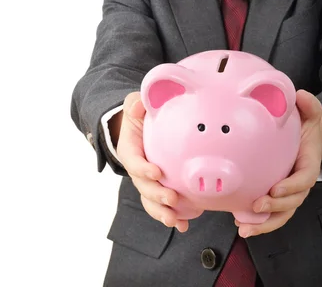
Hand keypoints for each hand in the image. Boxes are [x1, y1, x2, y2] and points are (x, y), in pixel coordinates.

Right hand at [115, 91, 188, 232]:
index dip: (143, 169)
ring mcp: (147, 180)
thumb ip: (135, 104)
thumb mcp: (135, 104)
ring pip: (151, 201)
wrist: (142, 126)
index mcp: (130, 150)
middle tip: (172, 199)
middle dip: (156, 195)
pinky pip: (162, 205)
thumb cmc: (140, 114)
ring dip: (161, 212)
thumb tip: (137, 105)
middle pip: (143, 186)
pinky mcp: (158, 187)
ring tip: (175, 220)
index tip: (156, 172)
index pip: (134, 161)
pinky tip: (184, 224)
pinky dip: (173, 216)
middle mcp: (137, 168)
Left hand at [236, 89, 321, 237]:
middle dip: (275, 208)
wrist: (304, 137)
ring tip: (244, 228)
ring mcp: (289, 193)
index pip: (304, 179)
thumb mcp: (310, 113)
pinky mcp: (277, 197)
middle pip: (292, 202)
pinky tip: (240, 224)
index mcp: (309, 164)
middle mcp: (300, 183)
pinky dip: (257, 222)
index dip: (291, 187)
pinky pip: (270, 214)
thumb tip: (302, 95)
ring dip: (264, 224)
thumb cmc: (304, 126)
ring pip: (281, 214)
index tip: (275, 189)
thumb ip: (309, 105)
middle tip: (257, 206)